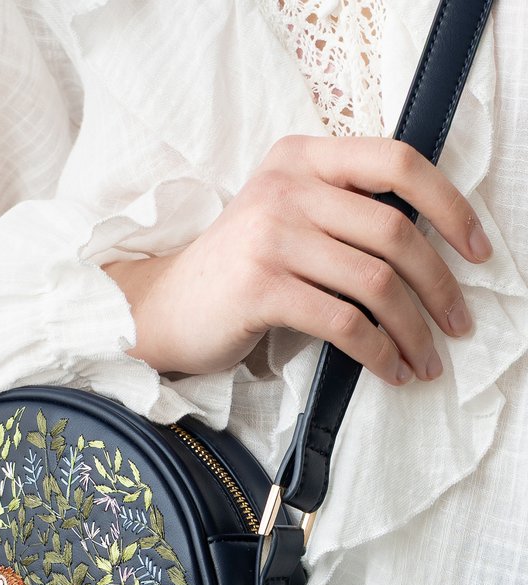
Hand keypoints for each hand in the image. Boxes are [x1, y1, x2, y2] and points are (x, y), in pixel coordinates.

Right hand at [102, 135, 492, 385]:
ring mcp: (271, 236)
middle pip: (396, 232)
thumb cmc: (235, 273)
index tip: (477, 250)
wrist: (163, 310)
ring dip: (414, 331)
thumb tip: (429, 247)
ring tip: (425, 361)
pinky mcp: (261, 288)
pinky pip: (344, 322)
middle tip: (457, 325)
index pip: (398, 162)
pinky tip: (387, 369)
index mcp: (301, 159)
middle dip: (440, 287)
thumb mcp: (284, 217)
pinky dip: (377, 352)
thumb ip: (341, 212)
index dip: (450, 205)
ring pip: (376, 283)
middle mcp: (287, 188)